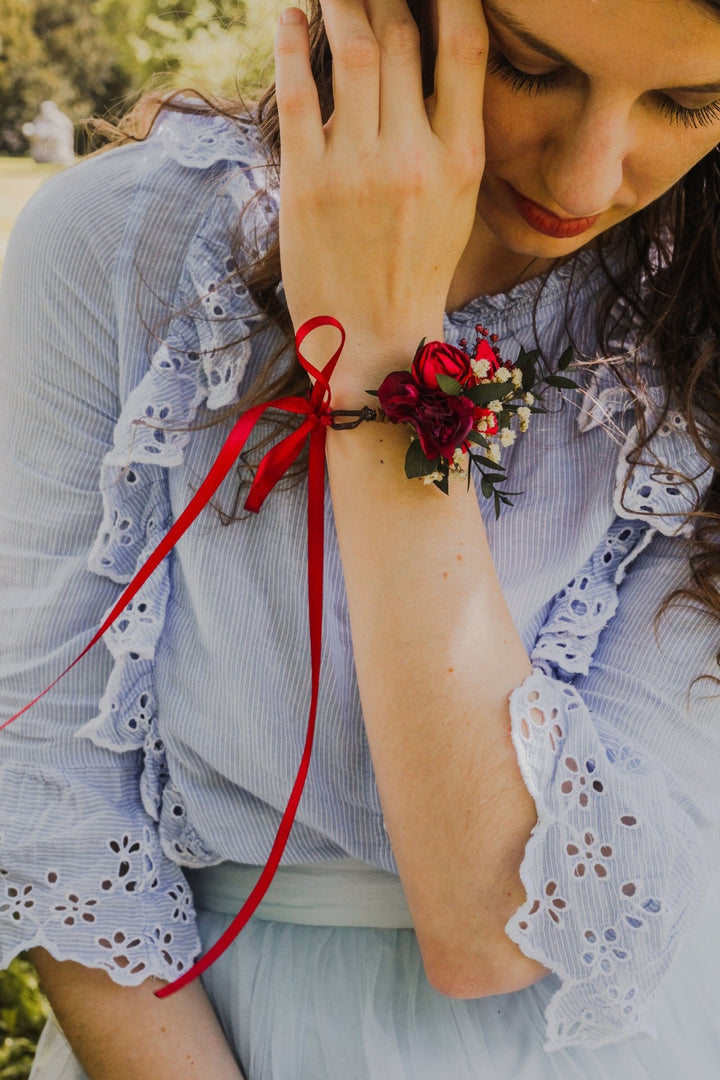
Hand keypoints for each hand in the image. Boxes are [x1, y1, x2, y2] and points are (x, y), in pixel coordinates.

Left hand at [274, 0, 487, 390]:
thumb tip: (427, 61)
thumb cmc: (415, 268)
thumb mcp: (457, 203)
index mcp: (461, 160)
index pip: (465, 47)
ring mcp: (357, 167)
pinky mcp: (306, 181)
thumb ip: (448, 133)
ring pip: (353, 50)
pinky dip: (292, 45)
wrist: (372, 337)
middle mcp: (413, 156)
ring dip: (341, 0)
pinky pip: (299, 92)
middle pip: (401, 37)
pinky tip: (290, 17)